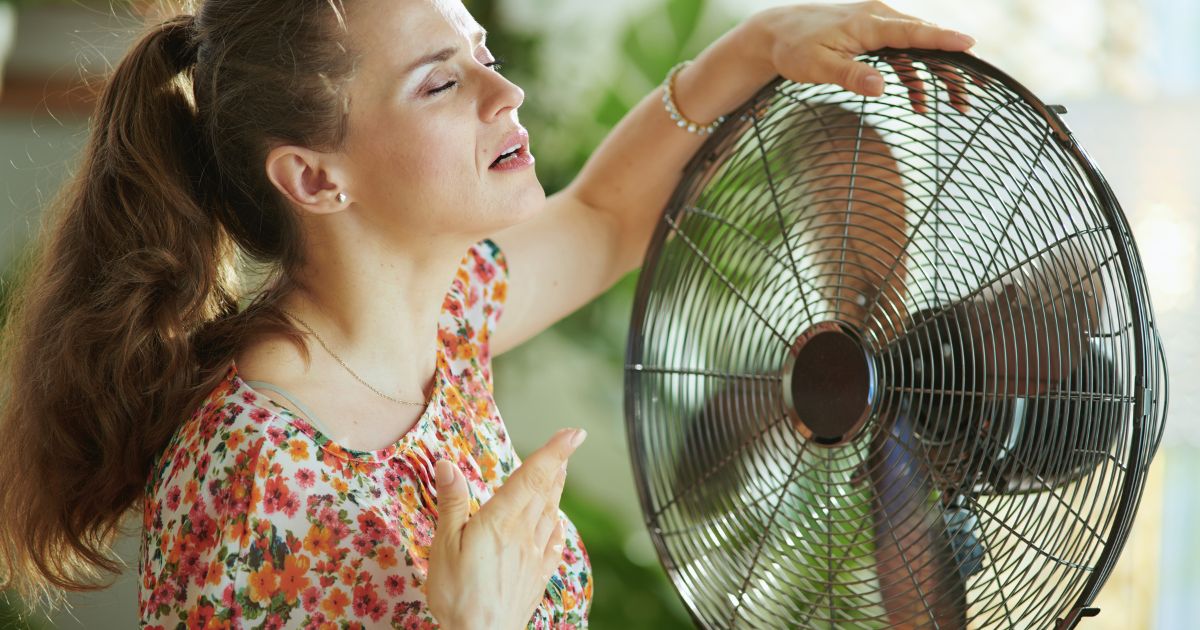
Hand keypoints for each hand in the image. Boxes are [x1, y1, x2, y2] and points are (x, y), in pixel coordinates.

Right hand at [426, 427, 586, 629]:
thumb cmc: (458, 594)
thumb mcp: (444, 545)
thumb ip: (452, 504)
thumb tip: (448, 465)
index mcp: (501, 521)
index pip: (531, 477)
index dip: (554, 452)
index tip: (573, 433)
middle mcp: (524, 534)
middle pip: (545, 491)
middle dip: (557, 465)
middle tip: (570, 443)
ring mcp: (533, 556)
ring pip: (550, 514)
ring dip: (557, 490)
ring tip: (562, 473)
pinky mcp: (536, 577)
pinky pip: (552, 545)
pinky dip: (557, 528)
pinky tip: (558, 524)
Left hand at [747, 1, 978, 113]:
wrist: (777, 32)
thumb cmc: (795, 49)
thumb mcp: (818, 67)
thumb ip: (850, 76)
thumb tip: (881, 88)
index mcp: (868, 22)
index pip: (913, 31)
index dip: (942, 39)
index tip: (970, 44)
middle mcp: (879, 17)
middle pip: (925, 41)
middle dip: (952, 66)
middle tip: (974, 92)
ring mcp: (878, 25)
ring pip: (918, 48)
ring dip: (937, 75)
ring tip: (958, 104)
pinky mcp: (874, 35)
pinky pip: (903, 54)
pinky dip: (912, 77)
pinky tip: (919, 104)